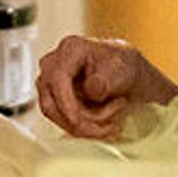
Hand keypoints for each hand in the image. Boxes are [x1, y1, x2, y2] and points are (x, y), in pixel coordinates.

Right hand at [34, 35, 177, 141]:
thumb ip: (106, 80)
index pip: (58, 78)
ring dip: (86, 126)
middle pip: (51, 102)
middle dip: (80, 121)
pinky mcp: (53, 98)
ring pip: (55, 115)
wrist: (128, 75)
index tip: (77, 122)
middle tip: (111, 125)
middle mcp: (54, 63)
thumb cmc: (125, 68)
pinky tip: (104, 123)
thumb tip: (90, 89)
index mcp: (71, 49)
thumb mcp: (124, 72)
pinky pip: (61, 121)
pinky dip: (83, 127)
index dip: (66, 103)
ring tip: (113, 120)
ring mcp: (49, 82)